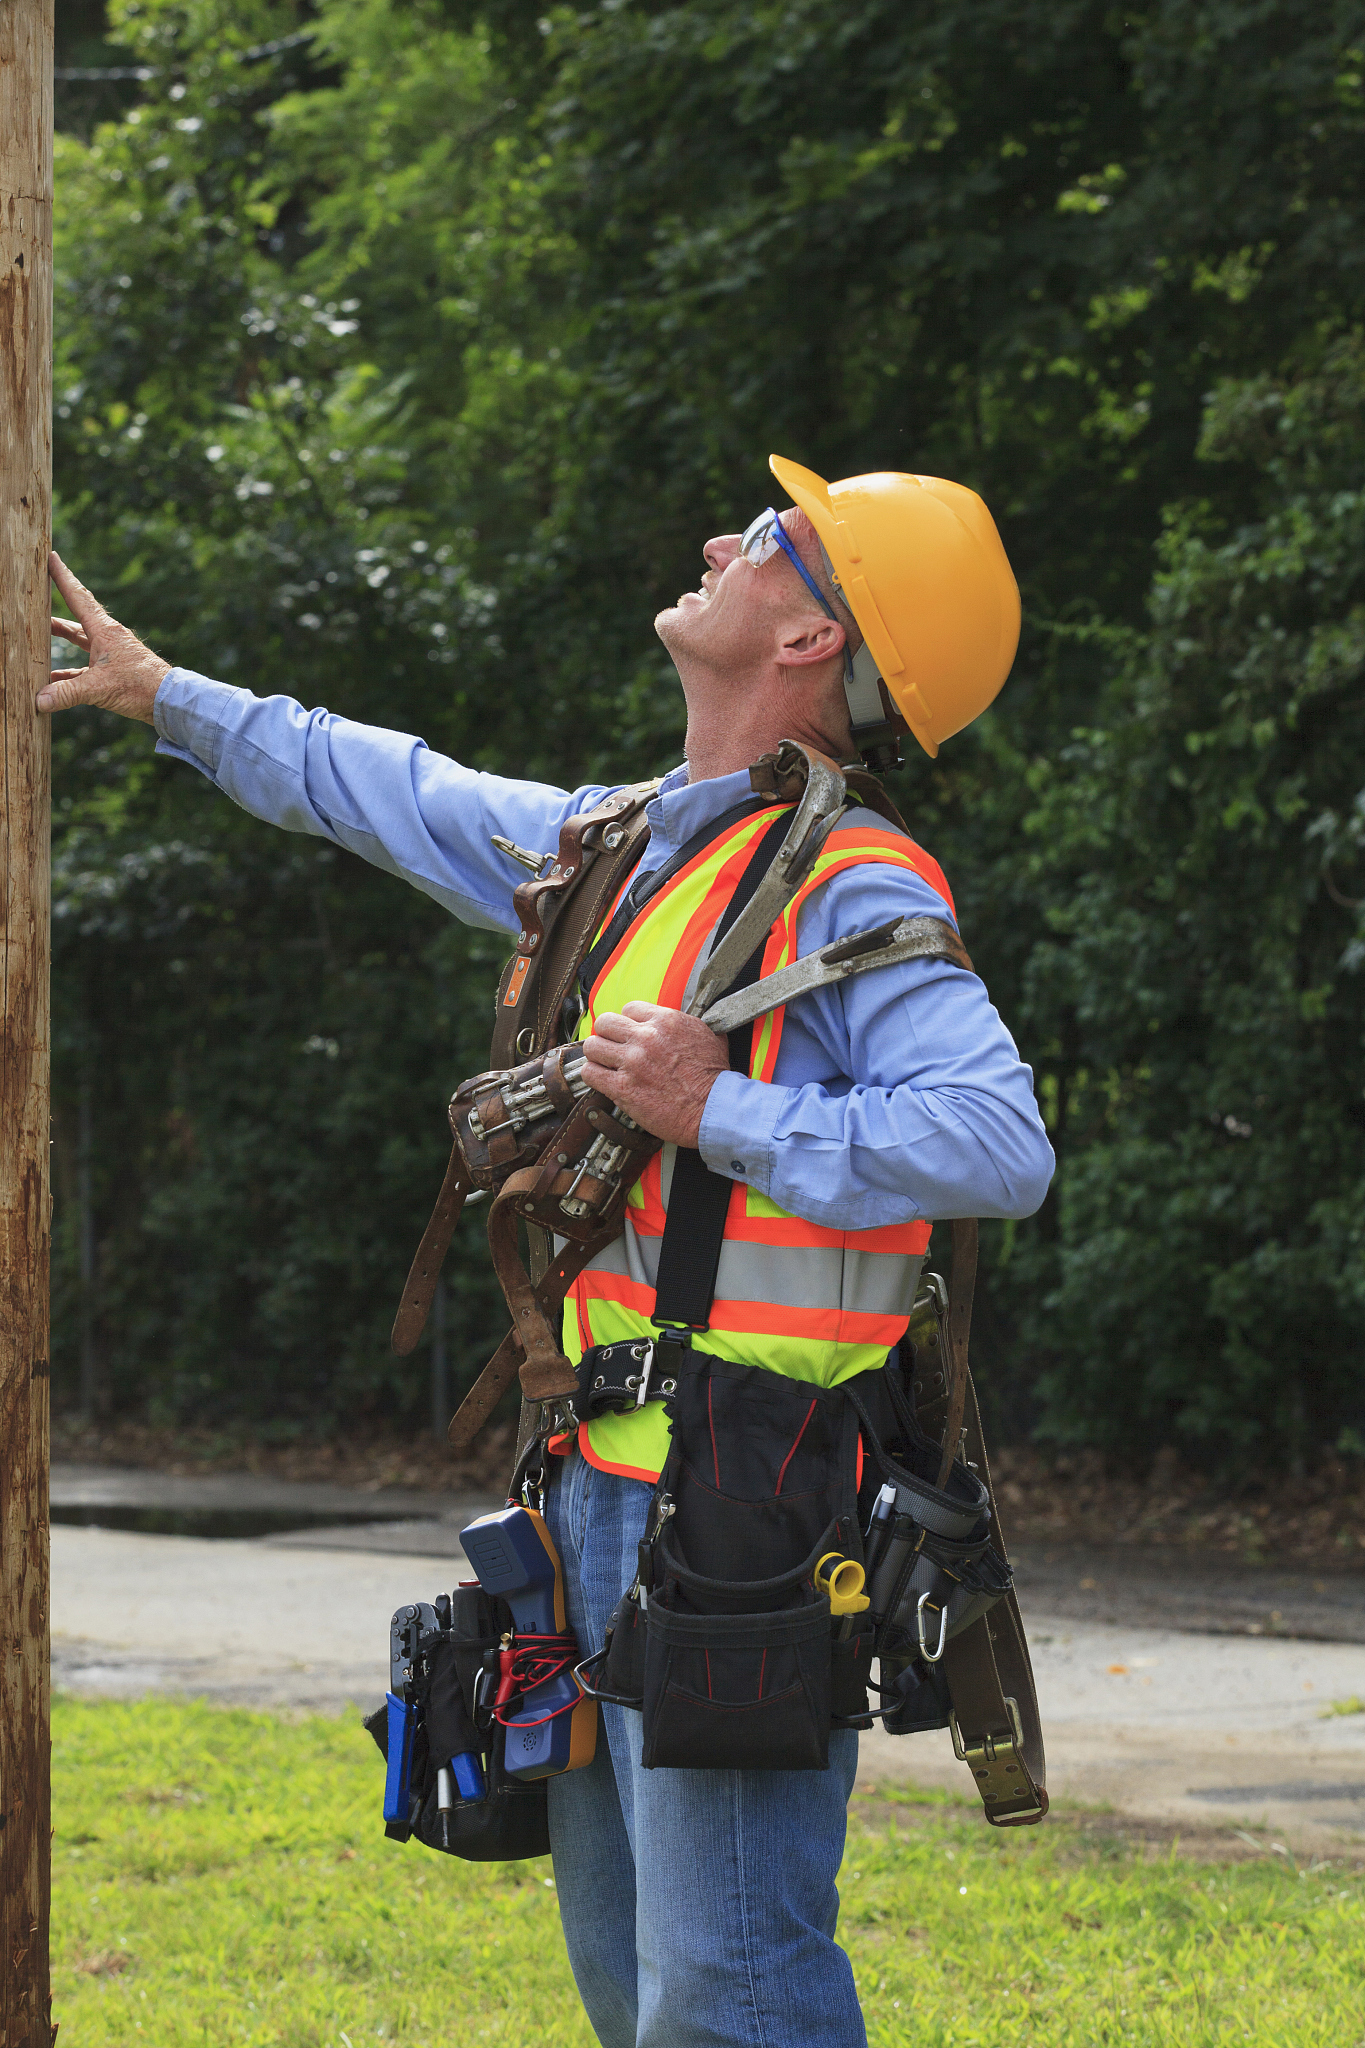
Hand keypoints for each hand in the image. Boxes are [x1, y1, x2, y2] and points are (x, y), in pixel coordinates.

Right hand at [38, 552, 169, 723]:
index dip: (62, 577)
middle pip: (76, 617)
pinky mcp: (114, 671)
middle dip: (55, 607)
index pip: (77, 597)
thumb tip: (39, 700)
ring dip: (61, 637)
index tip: (51, 557)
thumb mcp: (99, 689)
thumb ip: (68, 693)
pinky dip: (69, 671)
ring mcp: (112, 653)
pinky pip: (85, 667)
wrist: (169, 700)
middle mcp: (107, 637)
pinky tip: (53, 679)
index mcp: (104, 631)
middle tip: (38, 596)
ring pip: (80, 640)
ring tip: (40, 635)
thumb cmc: (140, 687)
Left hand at [581, 1001, 728, 1147]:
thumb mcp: (708, 1035)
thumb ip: (686, 1024)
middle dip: (607, 1034)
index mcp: (665, 1021)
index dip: (629, 1022)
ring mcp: (632, 1062)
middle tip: (614, 1047)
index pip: (629, 1008)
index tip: (632, 1034)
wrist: (714, 1110)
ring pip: (593, 1046)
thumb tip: (678, 1021)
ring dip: (597, 1055)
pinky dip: (594, 1076)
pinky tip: (603, 1080)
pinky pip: (590, 1073)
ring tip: (606, 1064)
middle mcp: (645, 1037)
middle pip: (605, 1023)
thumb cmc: (715, 1077)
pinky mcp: (622, 1088)